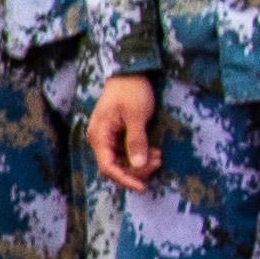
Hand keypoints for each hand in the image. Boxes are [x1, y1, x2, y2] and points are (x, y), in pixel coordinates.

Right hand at [89, 72, 163, 191]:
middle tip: (159, 161)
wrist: (130, 72)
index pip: (108, 167)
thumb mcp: (136, 116)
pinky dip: (139, 156)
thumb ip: (136, 141)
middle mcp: (100, 140)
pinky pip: (125, 153)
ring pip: (122, 162)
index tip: (143, 186)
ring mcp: (108, 138)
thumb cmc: (131, 91)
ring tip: (159, 155)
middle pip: (115, 167)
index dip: (125, 179)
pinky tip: (154, 151)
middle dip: (137, 170)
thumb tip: (138, 165)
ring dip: (140, 163)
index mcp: (99, 136)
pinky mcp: (116, 135)